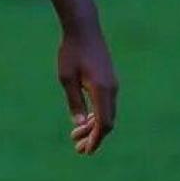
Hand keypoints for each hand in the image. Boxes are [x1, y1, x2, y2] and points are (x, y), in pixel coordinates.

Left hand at [58, 26, 116, 154]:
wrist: (84, 30)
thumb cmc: (71, 52)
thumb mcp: (66, 78)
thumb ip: (74, 101)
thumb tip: (80, 124)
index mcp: (102, 91)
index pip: (104, 123)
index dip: (95, 139)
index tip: (85, 150)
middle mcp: (111, 90)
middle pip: (107, 121)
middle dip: (93, 137)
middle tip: (78, 149)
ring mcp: (112, 85)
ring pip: (107, 113)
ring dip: (93, 127)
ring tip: (76, 137)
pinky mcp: (109, 81)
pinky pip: (106, 105)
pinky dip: (97, 115)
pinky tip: (84, 121)